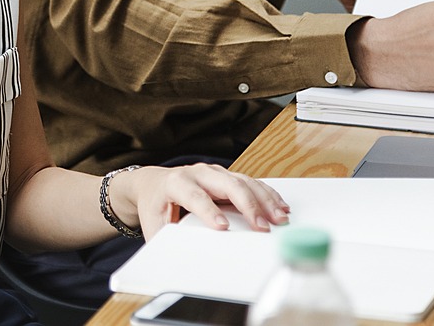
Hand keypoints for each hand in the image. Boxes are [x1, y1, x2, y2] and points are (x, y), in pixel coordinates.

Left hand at [109, 163, 289, 239]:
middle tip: (263, 226)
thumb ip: (165, 240)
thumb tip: (175, 261)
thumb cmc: (155, 204)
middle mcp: (198, 173)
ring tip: (280, 217)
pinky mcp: (226, 176)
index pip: (195, 196)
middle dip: (248, 205)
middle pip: (227, 185)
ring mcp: (214, 172)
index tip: (222, 228)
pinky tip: (279, 206)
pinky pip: (251, 182)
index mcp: (176, 183)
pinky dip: (267, 194)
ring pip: (244, 182)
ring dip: (264, 200)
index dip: (209, 211)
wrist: (154, 183)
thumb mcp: (154, 223)